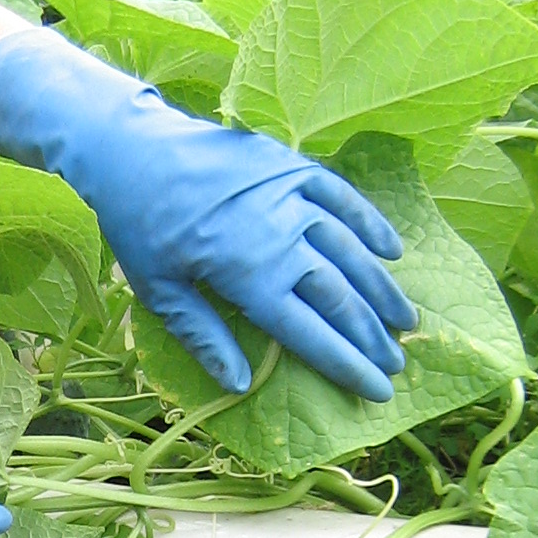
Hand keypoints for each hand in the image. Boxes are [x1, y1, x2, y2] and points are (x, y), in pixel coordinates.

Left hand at [0, 27, 416, 399]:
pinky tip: (393, 250)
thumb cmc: (138, 225)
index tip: (377, 390)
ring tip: (405, 320)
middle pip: (340, 296)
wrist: (132, 147)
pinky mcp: (292, 166)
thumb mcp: (158, 290)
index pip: (311, 333)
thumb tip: (241, 384)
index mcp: (248, 276)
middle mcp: (281, 237)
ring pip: (351, 250)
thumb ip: (203, 336)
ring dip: (381, 288)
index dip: (348, 364)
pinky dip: (370, 223)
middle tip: (396, 362)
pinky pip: (343, 196)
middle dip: (372, 334)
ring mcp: (292, 197)